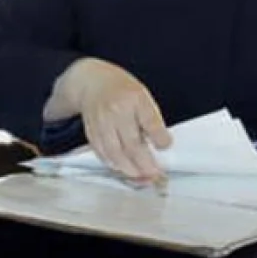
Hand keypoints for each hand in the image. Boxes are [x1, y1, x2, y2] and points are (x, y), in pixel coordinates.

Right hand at [56, 58, 172, 179]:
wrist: (92, 82)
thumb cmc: (122, 90)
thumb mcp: (142, 96)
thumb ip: (150, 119)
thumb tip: (159, 146)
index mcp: (135, 98)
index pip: (150, 123)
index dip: (160, 139)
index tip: (165, 147)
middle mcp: (117, 110)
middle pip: (132, 144)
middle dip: (145, 164)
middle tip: (155, 174)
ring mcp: (102, 122)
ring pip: (115, 153)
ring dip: (129, 169)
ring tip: (140, 175)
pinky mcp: (91, 131)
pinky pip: (102, 153)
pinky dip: (113, 164)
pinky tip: (122, 167)